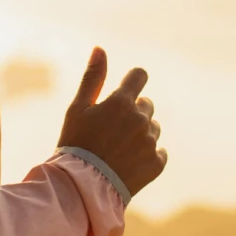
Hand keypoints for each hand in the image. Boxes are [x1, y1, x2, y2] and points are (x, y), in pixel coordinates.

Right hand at [57, 47, 166, 196]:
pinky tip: (129, 163)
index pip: (139, 76)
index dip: (133, 82)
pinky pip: (159, 152)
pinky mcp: (156, 164)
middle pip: (146, 105)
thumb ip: (92, 77)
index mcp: (122, 102)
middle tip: (111, 131)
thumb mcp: (78, 108)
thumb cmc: (75, 144)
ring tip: (118, 149)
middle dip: (132, 112)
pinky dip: (148, 155)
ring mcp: (150, 142)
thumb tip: (100, 48)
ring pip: (153, 128)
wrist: (81, 188)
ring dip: (141, 133)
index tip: (124, 93)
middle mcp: (141, 119)